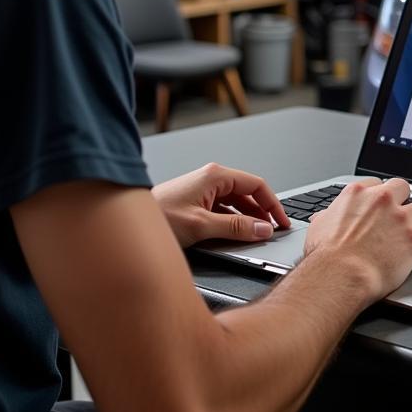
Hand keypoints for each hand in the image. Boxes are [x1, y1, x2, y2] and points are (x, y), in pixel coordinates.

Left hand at [152, 163, 290, 248]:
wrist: (129, 225)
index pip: (256, 184)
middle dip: (262, 212)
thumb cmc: (159, 216)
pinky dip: (234, 222)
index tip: (281, 222)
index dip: (272, 204)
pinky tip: (236, 235)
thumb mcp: (202, 225)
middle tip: (273, 231)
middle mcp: (210, 179)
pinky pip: (224, 209)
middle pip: (247, 193)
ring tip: (257, 236)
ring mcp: (203, 190)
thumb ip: (235, 228)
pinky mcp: (196, 202)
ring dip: (248, 219)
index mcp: (215, 176)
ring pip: (236, 203)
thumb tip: (262, 229)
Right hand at [302, 178, 411, 300]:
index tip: (384, 207)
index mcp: (358, 194)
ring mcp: (400, 218)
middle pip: (403, 188)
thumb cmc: (326, 256)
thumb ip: (327, 217)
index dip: (383, 197)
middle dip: (404, 201)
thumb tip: (323, 218)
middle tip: (402, 217)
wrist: (340, 275)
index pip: (378, 184)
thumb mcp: (319, 227)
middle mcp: (381, 200)